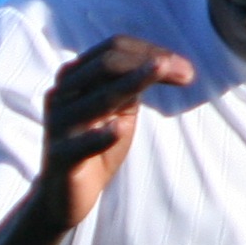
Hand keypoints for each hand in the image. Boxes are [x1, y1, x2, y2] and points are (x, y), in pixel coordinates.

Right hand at [35, 36, 195, 230]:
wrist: (64, 195)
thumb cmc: (94, 146)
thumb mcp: (117, 110)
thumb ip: (131, 86)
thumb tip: (167, 62)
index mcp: (74, 78)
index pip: (113, 50)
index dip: (150, 51)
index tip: (184, 68)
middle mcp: (62, 94)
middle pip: (106, 64)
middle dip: (148, 64)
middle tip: (187, 73)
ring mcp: (59, 125)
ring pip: (99, 98)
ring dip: (133, 82)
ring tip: (161, 73)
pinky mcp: (60, 157)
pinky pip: (80, 144)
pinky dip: (100, 136)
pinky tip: (118, 130)